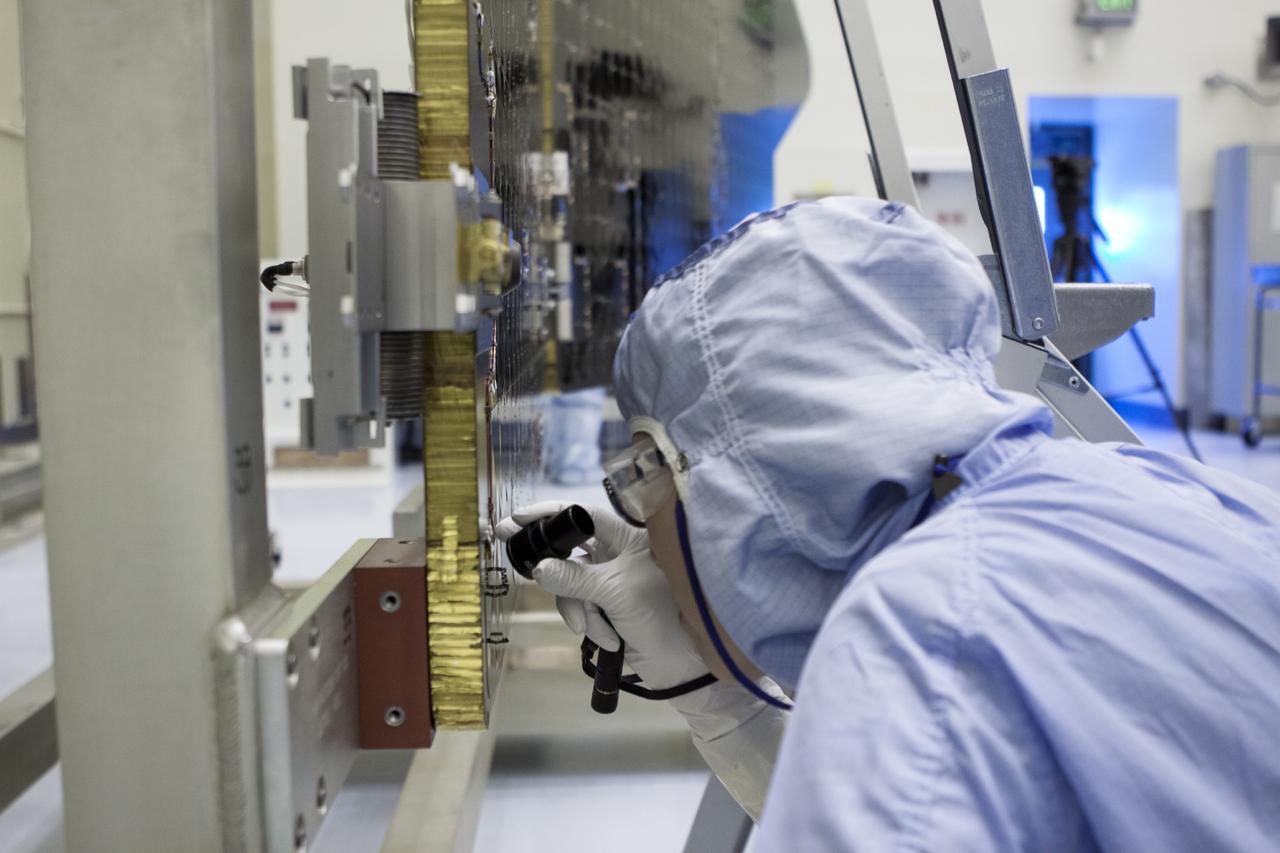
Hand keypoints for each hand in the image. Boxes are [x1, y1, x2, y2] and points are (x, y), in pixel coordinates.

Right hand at [496, 502, 709, 689]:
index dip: (551, 513)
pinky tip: (611, 640)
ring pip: (569, 585)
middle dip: (549, 563)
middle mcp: (616, 555)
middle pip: (569, 551)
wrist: (681, 664)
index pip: (583, 515)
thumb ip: (575, 578)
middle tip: (511, 549)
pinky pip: (579, 608)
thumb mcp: (616, 592)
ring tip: (599, 629)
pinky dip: (590, 624)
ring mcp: (608, 582)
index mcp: (627, 538)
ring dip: (580, 610)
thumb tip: (538, 568)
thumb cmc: (661, 615)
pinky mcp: (604, 608)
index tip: (518, 517)